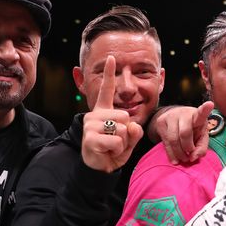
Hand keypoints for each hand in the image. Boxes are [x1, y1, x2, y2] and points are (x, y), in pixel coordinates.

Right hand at [82, 56, 143, 172]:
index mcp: (104, 111)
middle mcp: (95, 115)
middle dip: (127, 131)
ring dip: (122, 142)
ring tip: (112, 146)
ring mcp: (91, 125)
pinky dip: (117, 150)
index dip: (110, 73)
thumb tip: (132, 126)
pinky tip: (108, 152)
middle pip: (125, 115)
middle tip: (116, 140)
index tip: (112, 58)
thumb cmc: (114, 150)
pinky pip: (116, 142)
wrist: (101, 167)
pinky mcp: (90, 138)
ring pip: (121, 129)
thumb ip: (134, 129)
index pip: (107, 90)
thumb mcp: (129, 138)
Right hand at [154, 102, 213, 164]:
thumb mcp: (201, 137)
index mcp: (197, 115)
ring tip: (183, 158)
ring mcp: (170, 116)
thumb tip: (193, 157)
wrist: (174, 119)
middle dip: (187, 148)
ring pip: (173, 139)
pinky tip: (175, 159)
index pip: (201, 112)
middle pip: (185, 133)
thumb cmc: (192, 129)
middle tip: (190, 156)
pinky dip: (171, 154)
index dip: (205, 109)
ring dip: (179, 153)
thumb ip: (201, 148)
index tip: (210, 104)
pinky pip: (165, 142)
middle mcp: (183, 113)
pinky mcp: (160, 122)